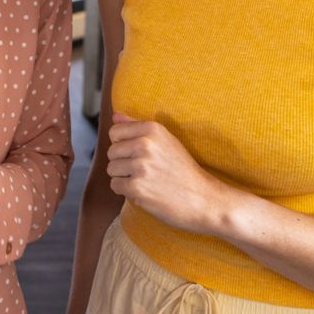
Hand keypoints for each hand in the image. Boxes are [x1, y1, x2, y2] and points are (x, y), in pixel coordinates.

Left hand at [107, 111, 232, 233]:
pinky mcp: (137, 187)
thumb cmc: (182, 169)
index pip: (115, 132)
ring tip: (145, 180)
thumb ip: (136, 126)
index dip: (123, 145)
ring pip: (111, 169)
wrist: (202, 198)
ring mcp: (140, 166)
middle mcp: (145, 144)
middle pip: (111, 152)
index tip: (138, 154)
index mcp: (152, 129)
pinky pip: (115, 185)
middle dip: (123, 162)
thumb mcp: (165, 140)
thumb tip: (114, 115)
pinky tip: (144, 191)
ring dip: (124, 177)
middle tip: (144, 170)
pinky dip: (126, 191)